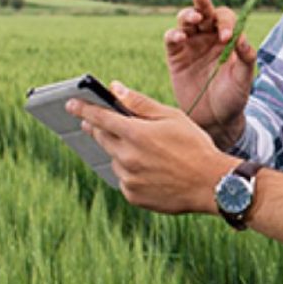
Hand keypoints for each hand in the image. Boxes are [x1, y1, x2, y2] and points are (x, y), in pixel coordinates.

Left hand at [68, 83, 233, 214]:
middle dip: (98, 129)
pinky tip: (153, 172)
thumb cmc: (195, 146)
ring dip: (122, 153)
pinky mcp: (133, 196)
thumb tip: (114, 88)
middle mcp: (127, 157)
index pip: (100, 117)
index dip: (83, 109)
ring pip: (114, 160)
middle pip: (102, 138)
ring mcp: (129, 179)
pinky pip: (124, 180)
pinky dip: (132, 173)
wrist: (212, 185)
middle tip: (99, 124)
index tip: (70, 104)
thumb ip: (140, 103)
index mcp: (136, 134)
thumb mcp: (172, 117)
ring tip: (149, 154)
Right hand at [164, 0, 256, 143]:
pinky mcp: (176, 56)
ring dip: (187, 16)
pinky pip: (171, 39)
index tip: (226, 37)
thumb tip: (242, 37)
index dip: (226, 23)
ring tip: (192, 19)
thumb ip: (246, 58)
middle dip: (202, 2)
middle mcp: (209, 37)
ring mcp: (191, 45)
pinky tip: (179, 37)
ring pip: (185, 21)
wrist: (216, 119)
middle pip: (204, 12)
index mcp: (228, 38)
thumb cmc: (233, 97)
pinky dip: (173, 35)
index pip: (226, 19)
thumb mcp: (244, 79)